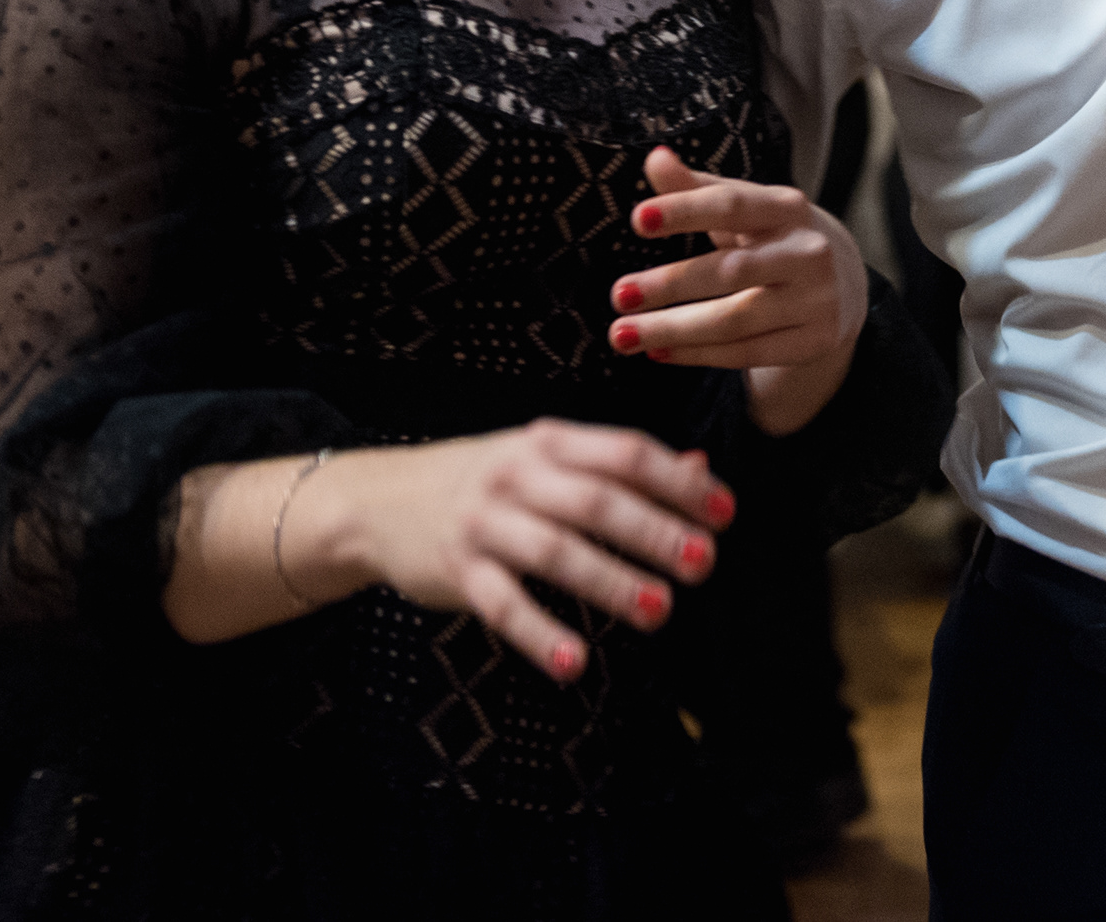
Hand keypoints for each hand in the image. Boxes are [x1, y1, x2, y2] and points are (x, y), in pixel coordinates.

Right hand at [328, 423, 732, 683]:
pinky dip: (540, 635)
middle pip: (597, 501)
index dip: (679, 483)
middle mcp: (517, 475)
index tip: (726, 513)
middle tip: (704, 564)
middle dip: (655, 533)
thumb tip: (700, 469)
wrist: (380, 502)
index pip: (626, 453)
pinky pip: (503, 605)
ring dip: (611, 583)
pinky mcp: (457, 571)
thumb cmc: (487, 481)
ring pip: (556, 552)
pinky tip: (576, 664)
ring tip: (660, 612)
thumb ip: (618, 464)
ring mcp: (484, 523)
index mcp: (550, 440)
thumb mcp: (547, 458)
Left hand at [611, 145, 865, 436]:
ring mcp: (815, 300)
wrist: (842, 284)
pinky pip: (747, 352)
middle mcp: (808, 252)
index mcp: (786, 208)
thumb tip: (654, 159)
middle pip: (731, 270)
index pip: (732, 205)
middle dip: (670, 283)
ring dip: (674, 329)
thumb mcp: (743, 207)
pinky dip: (698, 354)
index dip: (685, 210)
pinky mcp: (814, 340)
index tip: (637, 220)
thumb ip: (695, 188)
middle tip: (618, 294)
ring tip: (622, 334)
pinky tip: (659, 352)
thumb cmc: (773, 237)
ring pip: (736, 320)